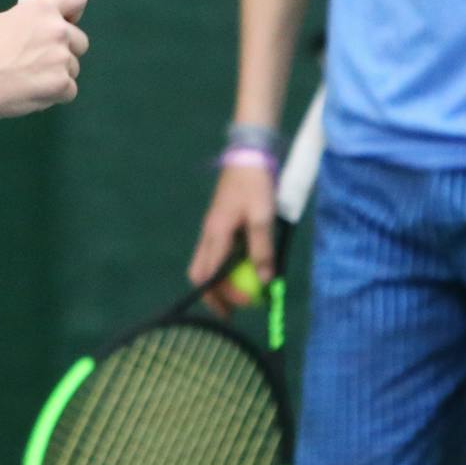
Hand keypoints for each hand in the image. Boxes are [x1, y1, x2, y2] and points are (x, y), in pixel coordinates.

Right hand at [0, 0, 89, 119]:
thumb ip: (19, 23)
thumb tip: (25, 33)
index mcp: (41, 8)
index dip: (72, 12)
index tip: (63, 23)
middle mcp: (58, 30)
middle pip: (80, 40)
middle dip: (65, 50)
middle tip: (40, 60)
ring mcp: (62, 59)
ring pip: (74, 68)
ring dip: (58, 74)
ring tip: (31, 81)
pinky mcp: (62, 85)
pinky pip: (69, 90)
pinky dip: (55, 94)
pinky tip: (34, 94)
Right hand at [188, 162, 275, 316]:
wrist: (248, 154)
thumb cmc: (255, 184)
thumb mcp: (263, 217)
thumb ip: (262, 249)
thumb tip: (265, 280)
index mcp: (216, 234)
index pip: (209, 275)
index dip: (222, 296)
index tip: (240, 308)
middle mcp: (209, 234)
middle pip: (200, 273)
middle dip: (213, 294)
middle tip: (233, 310)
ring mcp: (212, 228)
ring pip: (206, 263)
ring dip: (220, 281)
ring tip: (241, 293)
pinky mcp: (220, 223)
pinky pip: (217, 253)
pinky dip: (225, 267)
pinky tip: (243, 268)